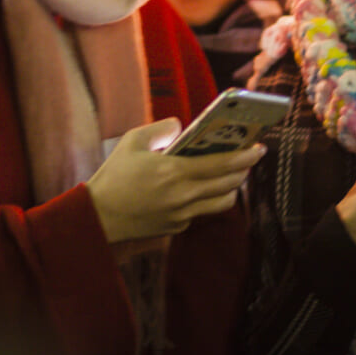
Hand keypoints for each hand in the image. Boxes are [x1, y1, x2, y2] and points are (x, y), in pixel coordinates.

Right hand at [87, 117, 265, 242]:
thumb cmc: (114, 176)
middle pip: (228, 185)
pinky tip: (200, 187)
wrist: (96, 218)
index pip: (221, 164)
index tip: (260, 147)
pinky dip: (207, 198)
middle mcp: (183, 196)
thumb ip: (160, 129)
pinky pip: (200, 212)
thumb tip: (180, 126)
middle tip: (250, 157)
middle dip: (244, 170)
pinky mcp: (175, 228)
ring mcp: (181, 216)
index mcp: (174, 172)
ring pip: (221, 203)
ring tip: (231, 173)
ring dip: (231, 187)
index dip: (245, 156)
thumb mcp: (132, 141)